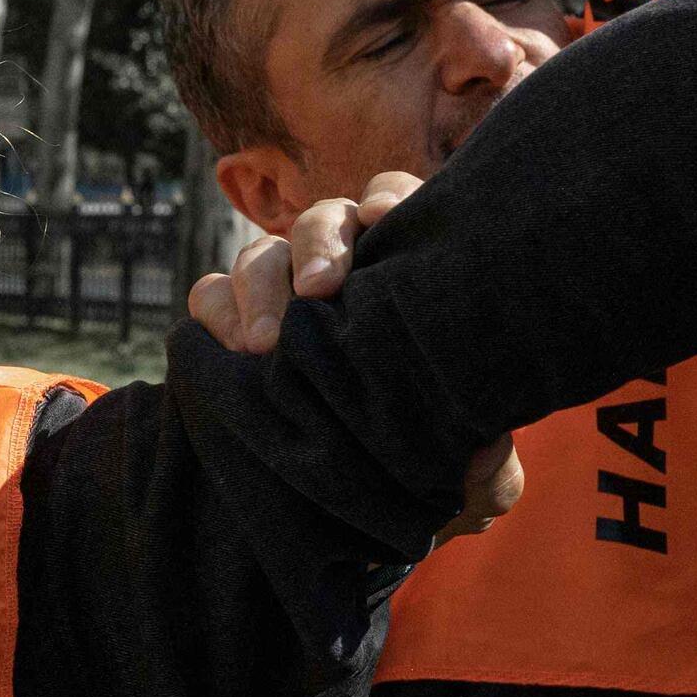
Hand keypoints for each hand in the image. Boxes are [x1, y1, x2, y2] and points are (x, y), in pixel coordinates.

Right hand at [188, 178, 525, 523]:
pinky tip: (232, 353)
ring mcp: (278, 290)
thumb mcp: (461, 469)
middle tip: (318, 291)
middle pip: (324, 221)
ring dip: (260, 287)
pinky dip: (218, 313)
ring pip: (262, 255)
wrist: (345, 498)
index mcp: (396, 274)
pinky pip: (211, 295)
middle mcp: (337, 268)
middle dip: (319, 247)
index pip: (392, 201)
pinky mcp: (229, 321)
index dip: (388, 198)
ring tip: (264, 345)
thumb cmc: (415, 457)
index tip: (384, 221)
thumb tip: (486, 458)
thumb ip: (485, 469)